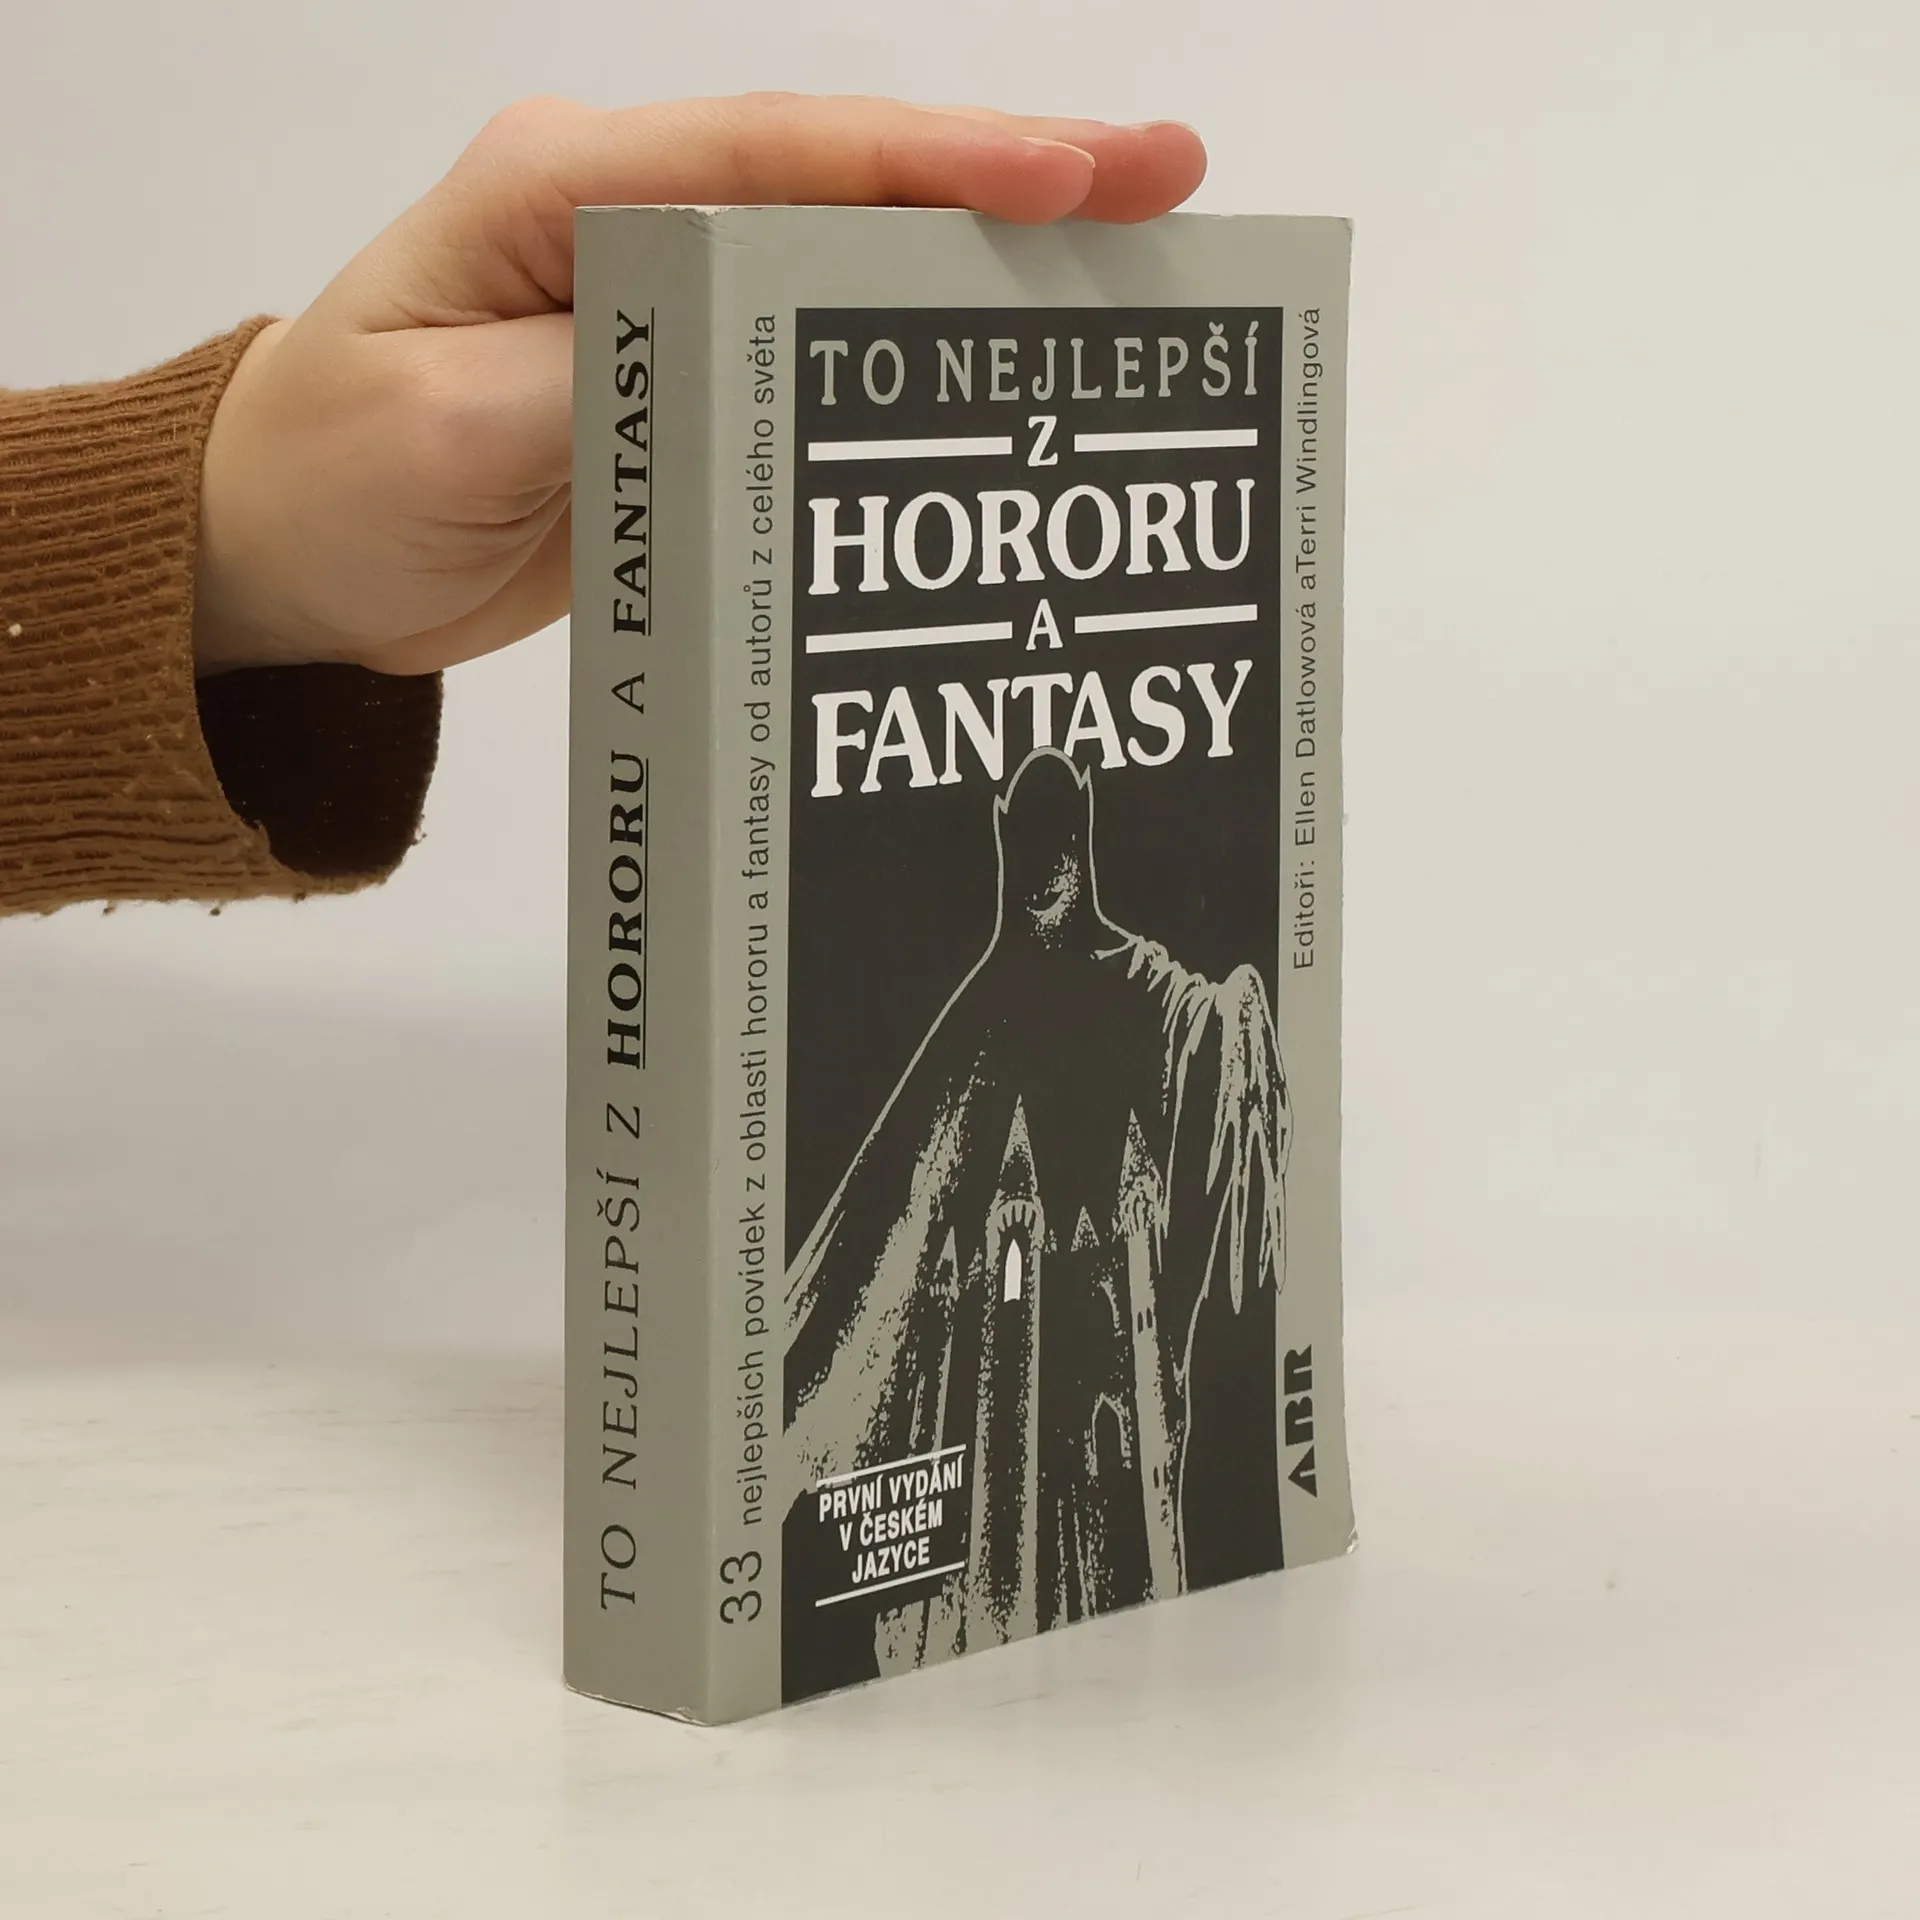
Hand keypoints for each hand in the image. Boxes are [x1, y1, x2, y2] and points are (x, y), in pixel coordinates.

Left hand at [193, 94, 1206, 677]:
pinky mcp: (681, 381)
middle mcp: (628, 217)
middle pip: (844, 183)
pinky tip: (1001, 375)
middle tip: (1166, 188)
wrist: (288, 553)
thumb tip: (741, 351)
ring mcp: (662, 296)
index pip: (775, 153)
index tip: (1071, 174)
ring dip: (981, 265)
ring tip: (1128, 269)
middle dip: (1008, 182)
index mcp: (563, 188)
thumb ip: (602, 379)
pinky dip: (915, 357)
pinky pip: (817, 352)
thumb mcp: (450, 434)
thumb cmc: (335, 476)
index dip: (934, 161)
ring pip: (848, 259)